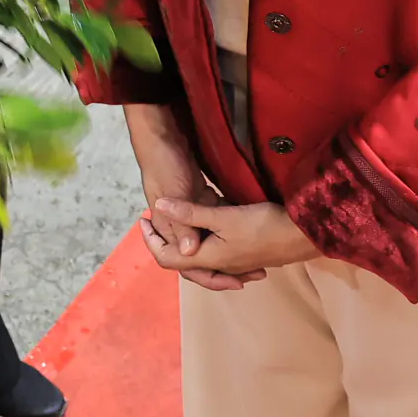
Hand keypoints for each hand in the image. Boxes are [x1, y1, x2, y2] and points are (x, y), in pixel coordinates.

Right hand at [125, 104, 264, 290]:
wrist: (161, 135)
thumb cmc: (165, 162)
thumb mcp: (175, 191)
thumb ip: (184, 220)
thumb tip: (190, 252)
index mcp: (169, 226)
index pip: (180, 261)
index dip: (205, 275)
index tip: (235, 281)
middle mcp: (177, 223)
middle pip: (197, 256)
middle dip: (223, 270)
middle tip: (253, 275)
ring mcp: (188, 210)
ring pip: (208, 239)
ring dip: (228, 249)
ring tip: (256, 260)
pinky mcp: (198, 196)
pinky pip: (215, 219)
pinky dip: (228, 227)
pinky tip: (249, 228)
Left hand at [149, 198, 321, 283]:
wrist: (303, 235)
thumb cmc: (263, 226)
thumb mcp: (223, 216)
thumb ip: (190, 213)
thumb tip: (158, 205)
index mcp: (207, 258)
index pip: (166, 258)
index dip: (150, 240)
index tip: (142, 219)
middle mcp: (218, 265)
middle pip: (182, 259)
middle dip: (165, 240)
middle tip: (154, 218)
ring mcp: (233, 262)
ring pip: (201, 256)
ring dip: (186, 241)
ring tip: (176, 219)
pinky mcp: (245, 255)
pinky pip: (217, 253)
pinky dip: (205, 241)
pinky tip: (209, 227)